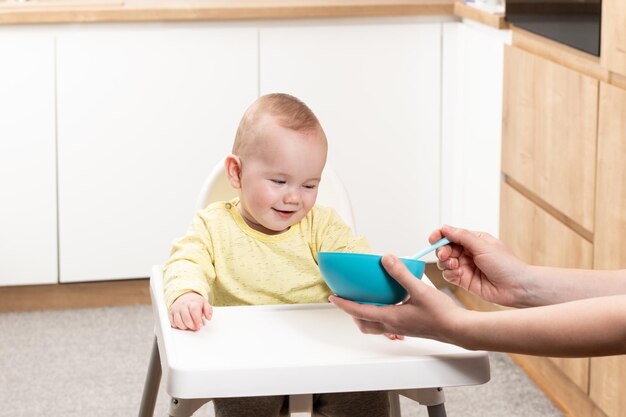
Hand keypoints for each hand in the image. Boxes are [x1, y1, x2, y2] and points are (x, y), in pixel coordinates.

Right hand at [169, 292, 212, 330]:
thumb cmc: (195, 302)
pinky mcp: (171, 313)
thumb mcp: (204, 303)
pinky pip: (172, 322)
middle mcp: (183, 305)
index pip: (194, 310)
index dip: (197, 319)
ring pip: (178, 321)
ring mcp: (176, 309)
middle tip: (196, 327)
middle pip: (186, 318)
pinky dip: (177, 326)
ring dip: (184, 327)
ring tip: (189, 326)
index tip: (199, 325)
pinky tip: (183, 324)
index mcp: (193, 302)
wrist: (185, 296)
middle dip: (192, 325)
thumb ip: (208, 310)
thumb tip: (209, 317)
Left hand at [329, 254, 462, 342]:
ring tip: (364, 303)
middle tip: (345, 301)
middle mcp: (393, 325)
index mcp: (391, 317)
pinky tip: (392, 305)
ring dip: (365, 317)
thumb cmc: (441, 314)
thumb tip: (386, 259)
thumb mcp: (419, 289)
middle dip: (351, 314)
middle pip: (364, 324)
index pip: (359, 312)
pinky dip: (381, 317)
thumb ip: (401, 274)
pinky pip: (388, 325)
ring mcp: (402, 329)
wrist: (459, 330)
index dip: (344, 304)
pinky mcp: (410, 328)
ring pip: (375, 326)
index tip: (333, 297)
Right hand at [429, 225, 529, 306]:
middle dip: (443, 251)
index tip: (433, 239)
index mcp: (474, 240)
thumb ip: (462, 236)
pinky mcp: (464, 280)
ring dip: (446, 263)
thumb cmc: (506, 265)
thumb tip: (445, 228)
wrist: (516, 287)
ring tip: (456, 266)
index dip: (440, 236)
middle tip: (446, 256)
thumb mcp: (483, 246)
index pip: (451, 234)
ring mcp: (465, 266)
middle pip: (445, 248)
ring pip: (444, 262)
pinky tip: (458, 274)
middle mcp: (468, 252)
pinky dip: (449, 274)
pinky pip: (448, 275)